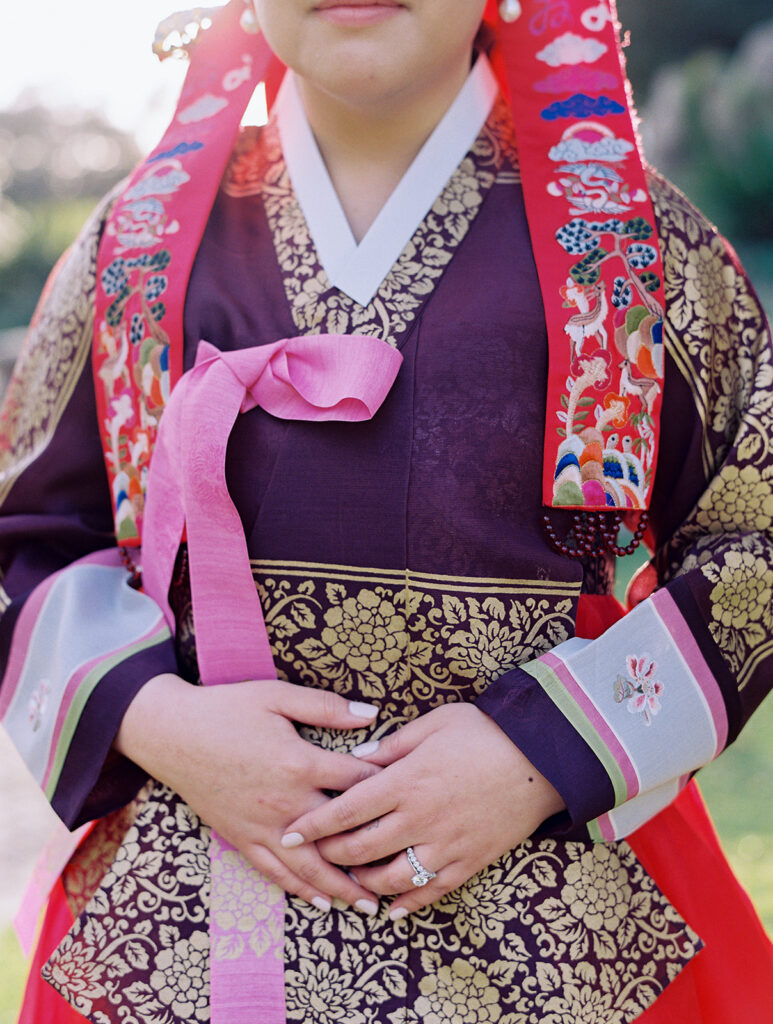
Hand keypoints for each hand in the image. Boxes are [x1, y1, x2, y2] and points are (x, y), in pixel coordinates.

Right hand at [115, 674, 382, 914]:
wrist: (172, 732)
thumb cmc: (226, 708)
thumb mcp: (277, 695)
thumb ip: (326, 707)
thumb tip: (372, 714)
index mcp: (299, 762)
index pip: (356, 782)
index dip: (387, 788)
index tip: (412, 799)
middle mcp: (285, 802)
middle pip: (339, 838)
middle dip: (372, 856)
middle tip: (403, 874)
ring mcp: (261, 825)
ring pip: (308, 867)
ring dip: (340, 888)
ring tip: (368, 905)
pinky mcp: (240, 837)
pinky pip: (274, 872)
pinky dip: (299, 890)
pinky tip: (319, 902)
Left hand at [280, 703, 564, 918]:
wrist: (541, 757)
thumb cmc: (484, 732)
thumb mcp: (432, 724)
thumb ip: (389, 746)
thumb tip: (352, 760)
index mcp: (406, 781)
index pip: (346, 810)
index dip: (312, 826)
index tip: (287, 835)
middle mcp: (420, 818)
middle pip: (360, 849)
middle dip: (329, 855)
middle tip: (311, 855)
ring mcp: (445, 844)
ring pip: (390, 878)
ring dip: (362, 882)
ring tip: (347, 878)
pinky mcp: (468, 861)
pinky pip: (430, 891)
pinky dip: (406, 903)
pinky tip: (390, 907)